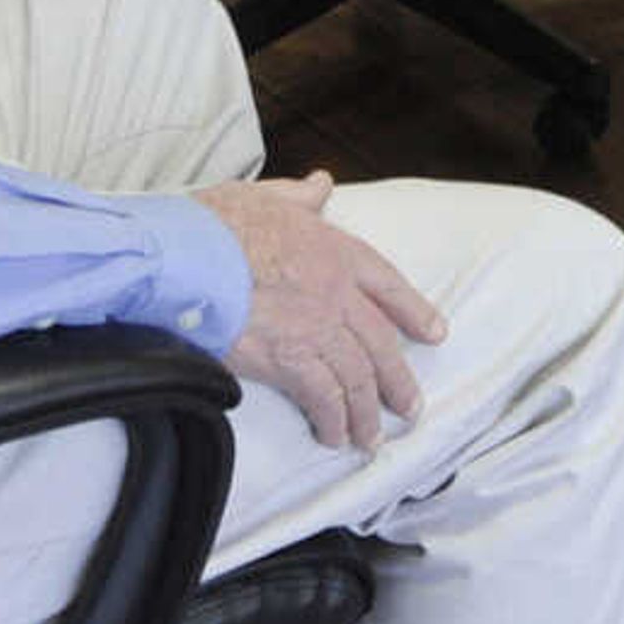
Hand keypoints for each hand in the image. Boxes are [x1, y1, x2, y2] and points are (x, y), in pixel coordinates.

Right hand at [193, 170, 447, 451]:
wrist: (187, 257)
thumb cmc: (218, 224)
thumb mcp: (266, 196)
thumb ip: (299, 197)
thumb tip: (321, 185)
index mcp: (335, 250)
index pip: (388, 285)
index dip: (415, 311)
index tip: (435, 333)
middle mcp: (336, 292)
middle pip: (381, 343)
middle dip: (398, 380)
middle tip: (410, 407)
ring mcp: (316, 329)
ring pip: (358, 378)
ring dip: (368, 412)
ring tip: (372, 437)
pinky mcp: (290, 361)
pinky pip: (324, 398)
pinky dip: (333, 420)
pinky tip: (334, 435)